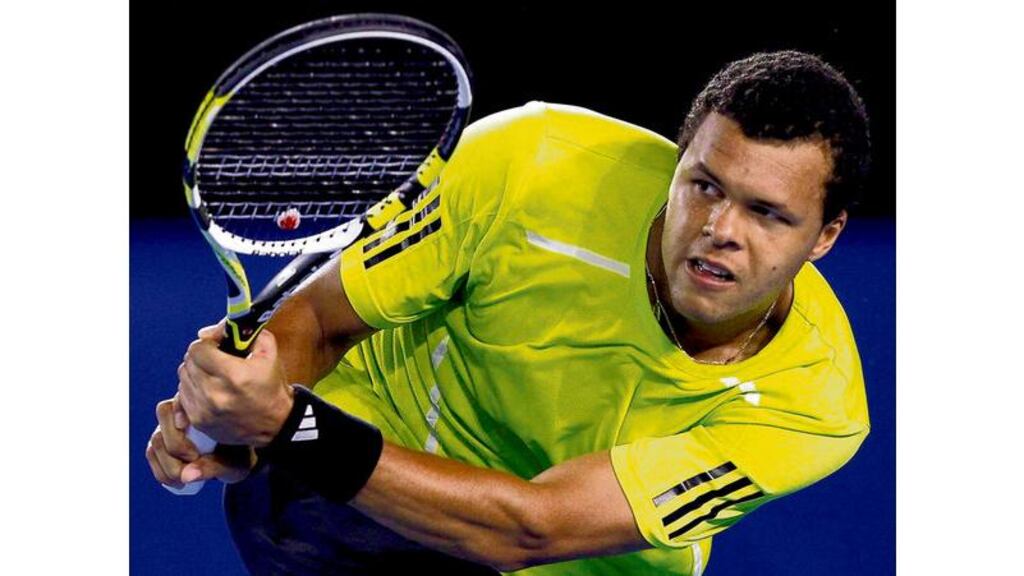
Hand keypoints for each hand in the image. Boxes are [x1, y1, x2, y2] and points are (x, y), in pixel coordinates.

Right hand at [146, 396, 255, 488]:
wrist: (234, 461)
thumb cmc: (238, 457)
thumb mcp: (233, 465)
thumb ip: (212, 467)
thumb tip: (186, 476)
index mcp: (204, 404)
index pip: (183, 398)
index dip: (180, 411)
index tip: (188, 429)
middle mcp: (183, 410)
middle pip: (165, 418)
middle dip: (176, 446)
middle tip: (194, 461)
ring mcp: (169, 426)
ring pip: (156, 440)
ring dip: (167, 464)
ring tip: (186, 478)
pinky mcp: (162, 441)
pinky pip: (152, 453)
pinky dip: (161, 471)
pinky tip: (177, 482)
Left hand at [177, 321, 294, 446]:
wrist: (276, 424)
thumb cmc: (271, 386)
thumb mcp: (268, 352)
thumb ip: (242, 332)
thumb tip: (207, 332)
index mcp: (234, 376)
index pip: (198, 349)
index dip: (207, 343)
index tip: (217, 345)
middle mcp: (216, 395)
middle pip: (188, 363)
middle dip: (201, 356)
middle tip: (215, 358)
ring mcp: (205, 411)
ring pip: (183, 378)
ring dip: (195, 372)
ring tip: (213, 375)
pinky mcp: (199, 422)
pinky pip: (182, 396)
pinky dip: (192, 389)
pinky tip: (207, 389)